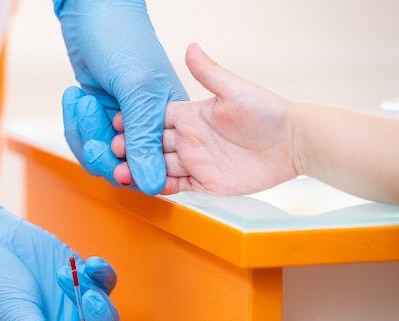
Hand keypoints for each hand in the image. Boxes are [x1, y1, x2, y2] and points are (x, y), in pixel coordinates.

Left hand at [55, 0, 187, 194]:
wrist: (93, 8)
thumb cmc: (122, 38)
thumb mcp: (136, 89)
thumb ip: (143, 139)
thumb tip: (150, 185)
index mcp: (174, 120)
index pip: (157, 167)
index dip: (132, 172)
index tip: (113, 165)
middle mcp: (150, 123)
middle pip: (123, 166)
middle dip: (100, 150)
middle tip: (89, 123)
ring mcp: (124, 119)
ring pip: (100, 153)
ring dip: (83, 132)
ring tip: (80, 99)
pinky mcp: (101, 112)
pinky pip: (86, 137)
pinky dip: (74, 122)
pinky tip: (74, 96)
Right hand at [113, 43, 298, 194]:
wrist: (293, 144)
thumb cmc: (269, 113)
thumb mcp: (237, 91)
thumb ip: (210, 73)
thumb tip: (191, 47)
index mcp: (192, 115)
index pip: (156, 117)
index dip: (136, 120)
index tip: (115, 123)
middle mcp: (190, 138)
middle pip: (152, 143)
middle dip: (131, 147)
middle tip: (112, 151)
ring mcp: (196, 160)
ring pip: (160, 165)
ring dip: (140, 169)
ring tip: (120, 173)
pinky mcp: (205, 181)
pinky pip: (177, 185)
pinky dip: (160, 186)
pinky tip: (144, 186)